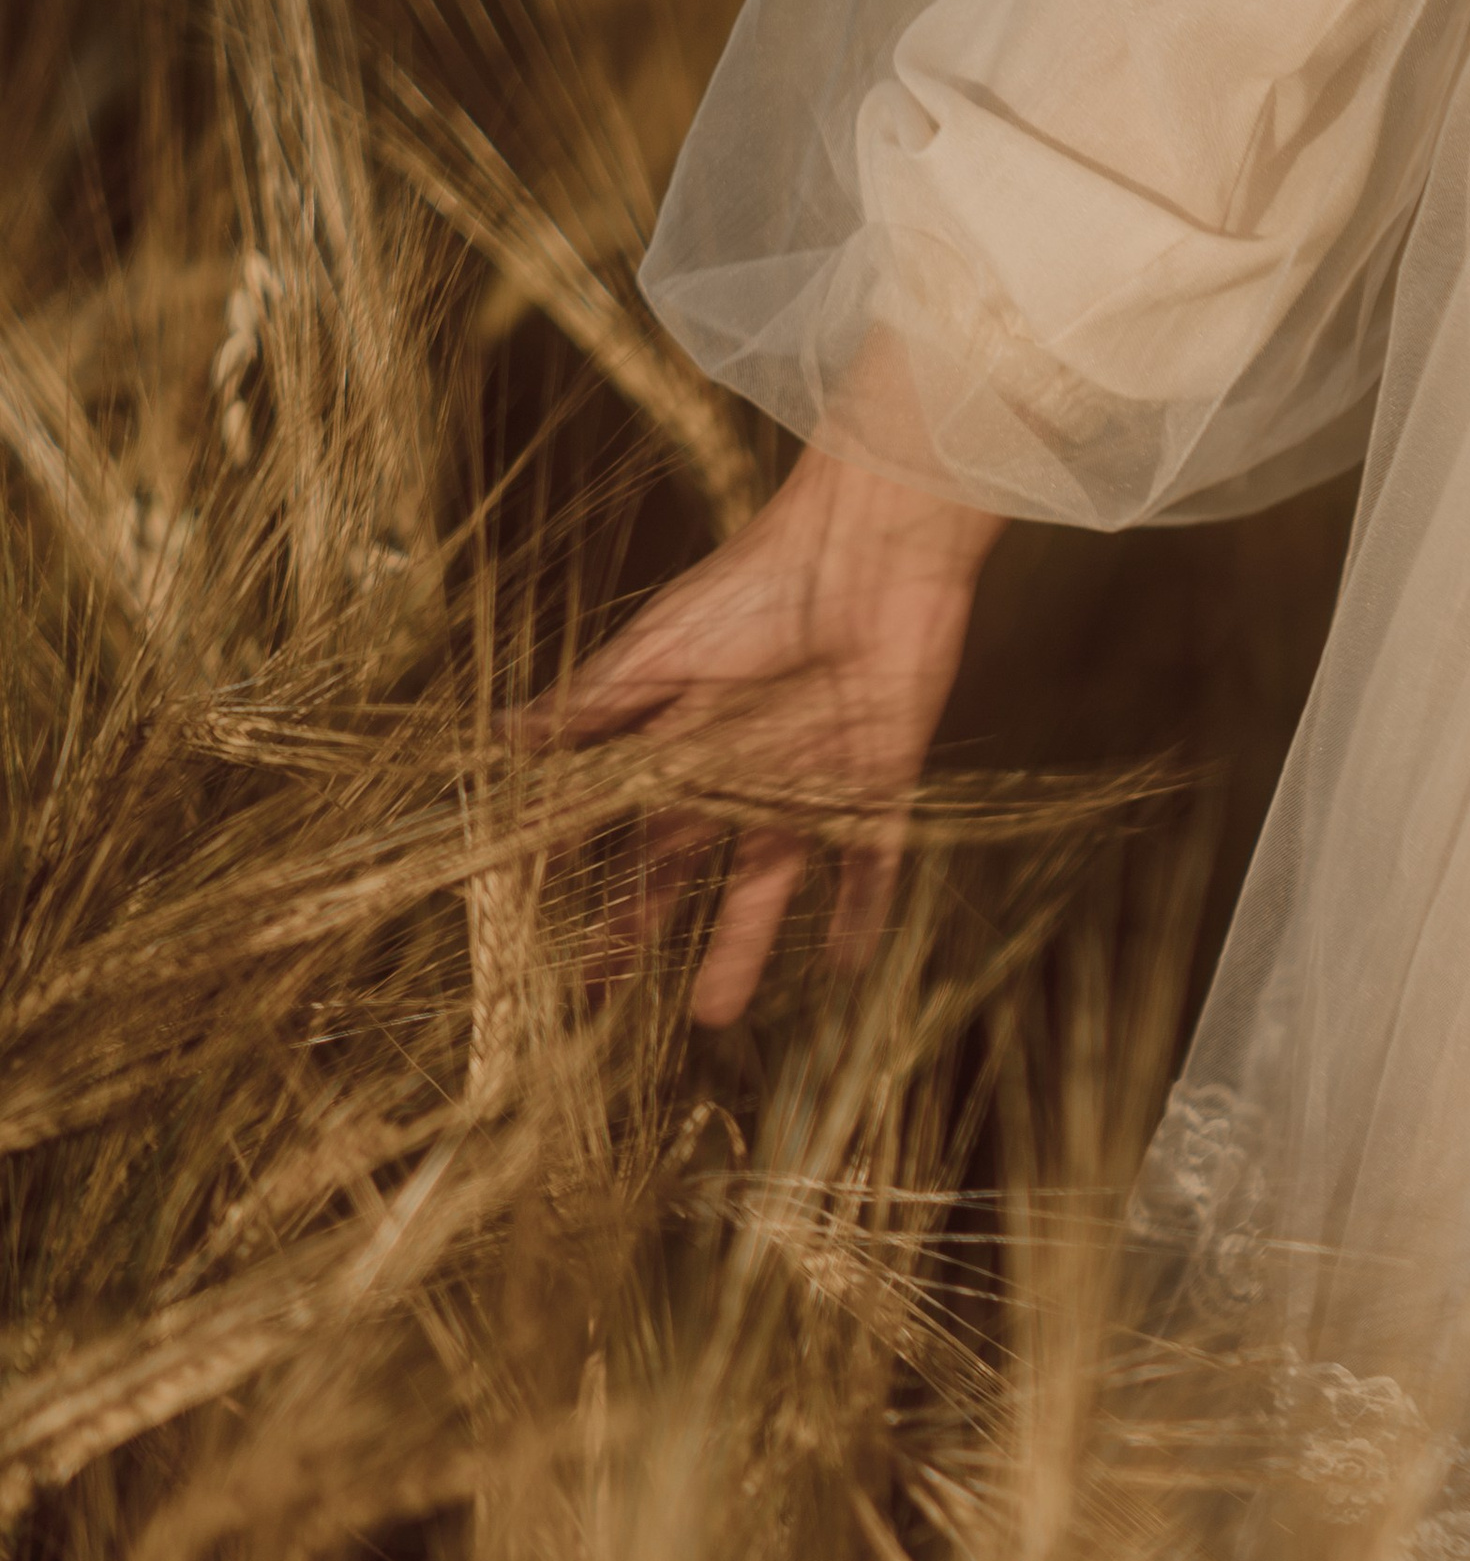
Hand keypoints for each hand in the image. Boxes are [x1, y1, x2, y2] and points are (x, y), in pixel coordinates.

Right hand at [549, 448, 1003, 1024]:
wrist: (866, 548)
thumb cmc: (757, 582)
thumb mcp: (659, 651)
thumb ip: (593, 705)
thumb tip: (500, 742)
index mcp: (683, 737)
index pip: (626, 822)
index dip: (589, 872)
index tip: (550, 925)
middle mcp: (742, 771)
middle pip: (685, 864)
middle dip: (645, 925)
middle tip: (605, 992)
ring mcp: (810, 781)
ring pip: (770, 880)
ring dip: (742, 943)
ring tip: (710, 1012)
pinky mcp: (878, 781)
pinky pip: (873, 860)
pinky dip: (864, 909)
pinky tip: (850, 963)